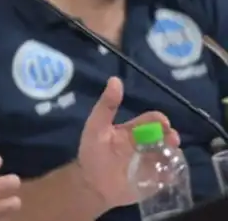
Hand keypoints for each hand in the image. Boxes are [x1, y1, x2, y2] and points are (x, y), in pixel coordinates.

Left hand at [77, 77, 180, 208]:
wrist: (90, 185)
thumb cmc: (93, 153)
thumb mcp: (96, 127)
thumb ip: (106, 106)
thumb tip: (115, 80)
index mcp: (132, 130)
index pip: (152, 120)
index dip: (159, 120)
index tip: (163, 123)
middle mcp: (144, 145)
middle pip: (165, 137)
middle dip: (171, 137)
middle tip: (172, 140)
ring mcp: (150, 162)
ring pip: (170, 154)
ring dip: (174, 154)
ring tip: (172, 156)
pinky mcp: (153, 180)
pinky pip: (169, 175)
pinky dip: (172, 173)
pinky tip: (169, 174)